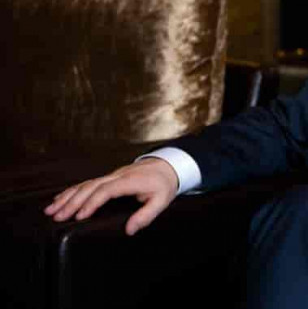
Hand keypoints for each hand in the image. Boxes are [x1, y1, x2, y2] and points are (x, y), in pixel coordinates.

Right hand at [44, 158, 178, 235]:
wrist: (167, 166)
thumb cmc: (163, 184)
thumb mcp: (161, 201)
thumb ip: (146, 215)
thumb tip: (129, 230)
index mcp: (129, 181)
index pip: (106, 190)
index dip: (91, 203)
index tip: (80, 216)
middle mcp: (117, 176)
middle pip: (91, 187)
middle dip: (72, 201)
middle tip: (57, 216)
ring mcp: (112, 175)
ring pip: (86, 184)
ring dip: (68, 196)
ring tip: (52, 209)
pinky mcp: (109, 177)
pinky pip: (88, 183)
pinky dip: (72, 190)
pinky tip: (60, 198)